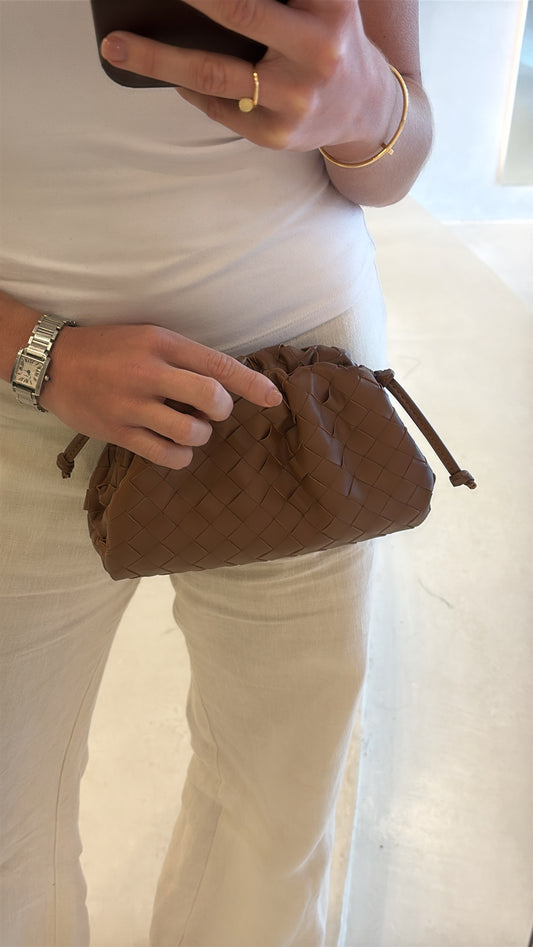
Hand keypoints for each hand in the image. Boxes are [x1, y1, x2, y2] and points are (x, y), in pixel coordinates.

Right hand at [41, 323, 281, 468]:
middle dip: (221, 410)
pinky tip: (174, 447)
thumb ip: (184, 358)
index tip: (274, 398)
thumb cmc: (109, 349)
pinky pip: (166, 455)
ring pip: (191, 432)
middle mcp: (150, 372)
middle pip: (211, 398)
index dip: (252, 384)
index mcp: (162, 343)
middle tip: (211, 411)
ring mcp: (133, 404)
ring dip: (199, 435)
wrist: (54, 363)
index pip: (218, 365)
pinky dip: (180, 456)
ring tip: (186, 428)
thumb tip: (224, 385)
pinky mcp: (119, 431)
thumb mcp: (148, 338)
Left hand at [100, 0, 398, 157]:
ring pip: (212, 74)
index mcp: (330, 5)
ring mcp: (296, 98)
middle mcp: (318, 49)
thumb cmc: (333, 41)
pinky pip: (218, 106)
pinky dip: (188, 89)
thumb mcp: (324, 4)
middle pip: (238, 10)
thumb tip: (206, 4)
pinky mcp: (278, 134)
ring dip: (155, 58)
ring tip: (114, 46)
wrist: (369, 113)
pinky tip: (171, 77)